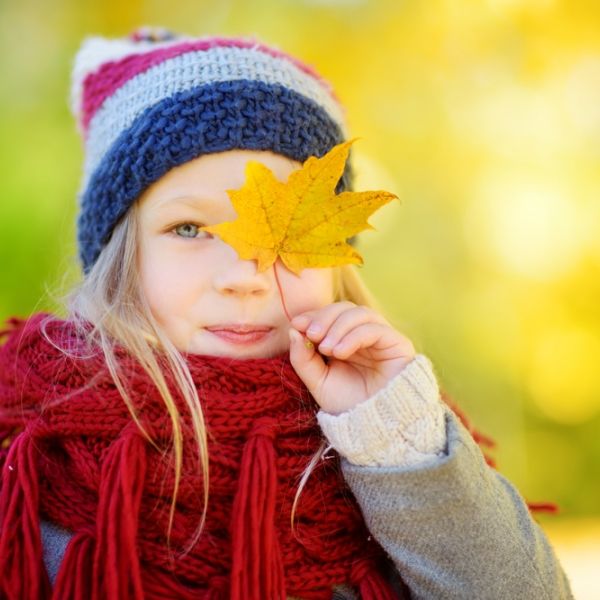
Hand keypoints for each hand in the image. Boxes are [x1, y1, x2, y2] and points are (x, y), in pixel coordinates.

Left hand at [288, 301, 415, 414]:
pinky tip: (340, 352)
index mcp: (346, 340)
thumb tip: (293, 330)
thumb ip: (303, 358)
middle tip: (312, 334)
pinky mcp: (398, 344)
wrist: (374, 428)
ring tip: (326, 348)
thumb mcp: (317, 381)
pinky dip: (353, 336)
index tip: (297, 324)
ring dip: (338, 326)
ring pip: (360, 313)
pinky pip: (375, 329)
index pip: (330, 315)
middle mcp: (365, 335)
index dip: (314, 315)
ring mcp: (382, 338)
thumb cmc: (348, 405)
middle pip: (345, 309)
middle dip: (325, 318)